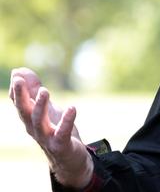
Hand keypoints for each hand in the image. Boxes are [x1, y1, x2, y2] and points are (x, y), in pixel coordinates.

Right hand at [9, 67, 92, 187]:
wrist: (70, 159)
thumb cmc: (55, 130)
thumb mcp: (45, 109)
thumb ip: (33, 91)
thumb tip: (18, 71)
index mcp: (30, 119)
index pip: (19, 103)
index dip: (16, 90)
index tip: (17, 75)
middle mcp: (34, 128)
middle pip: (24, 111)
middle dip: (20, 95)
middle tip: (19, 80)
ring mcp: (47, 137)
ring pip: (39, 121)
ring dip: (40, 105)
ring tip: (44, 90)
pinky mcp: (61, 144)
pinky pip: (62, 132)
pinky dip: (66, 120)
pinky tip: (72, 108)